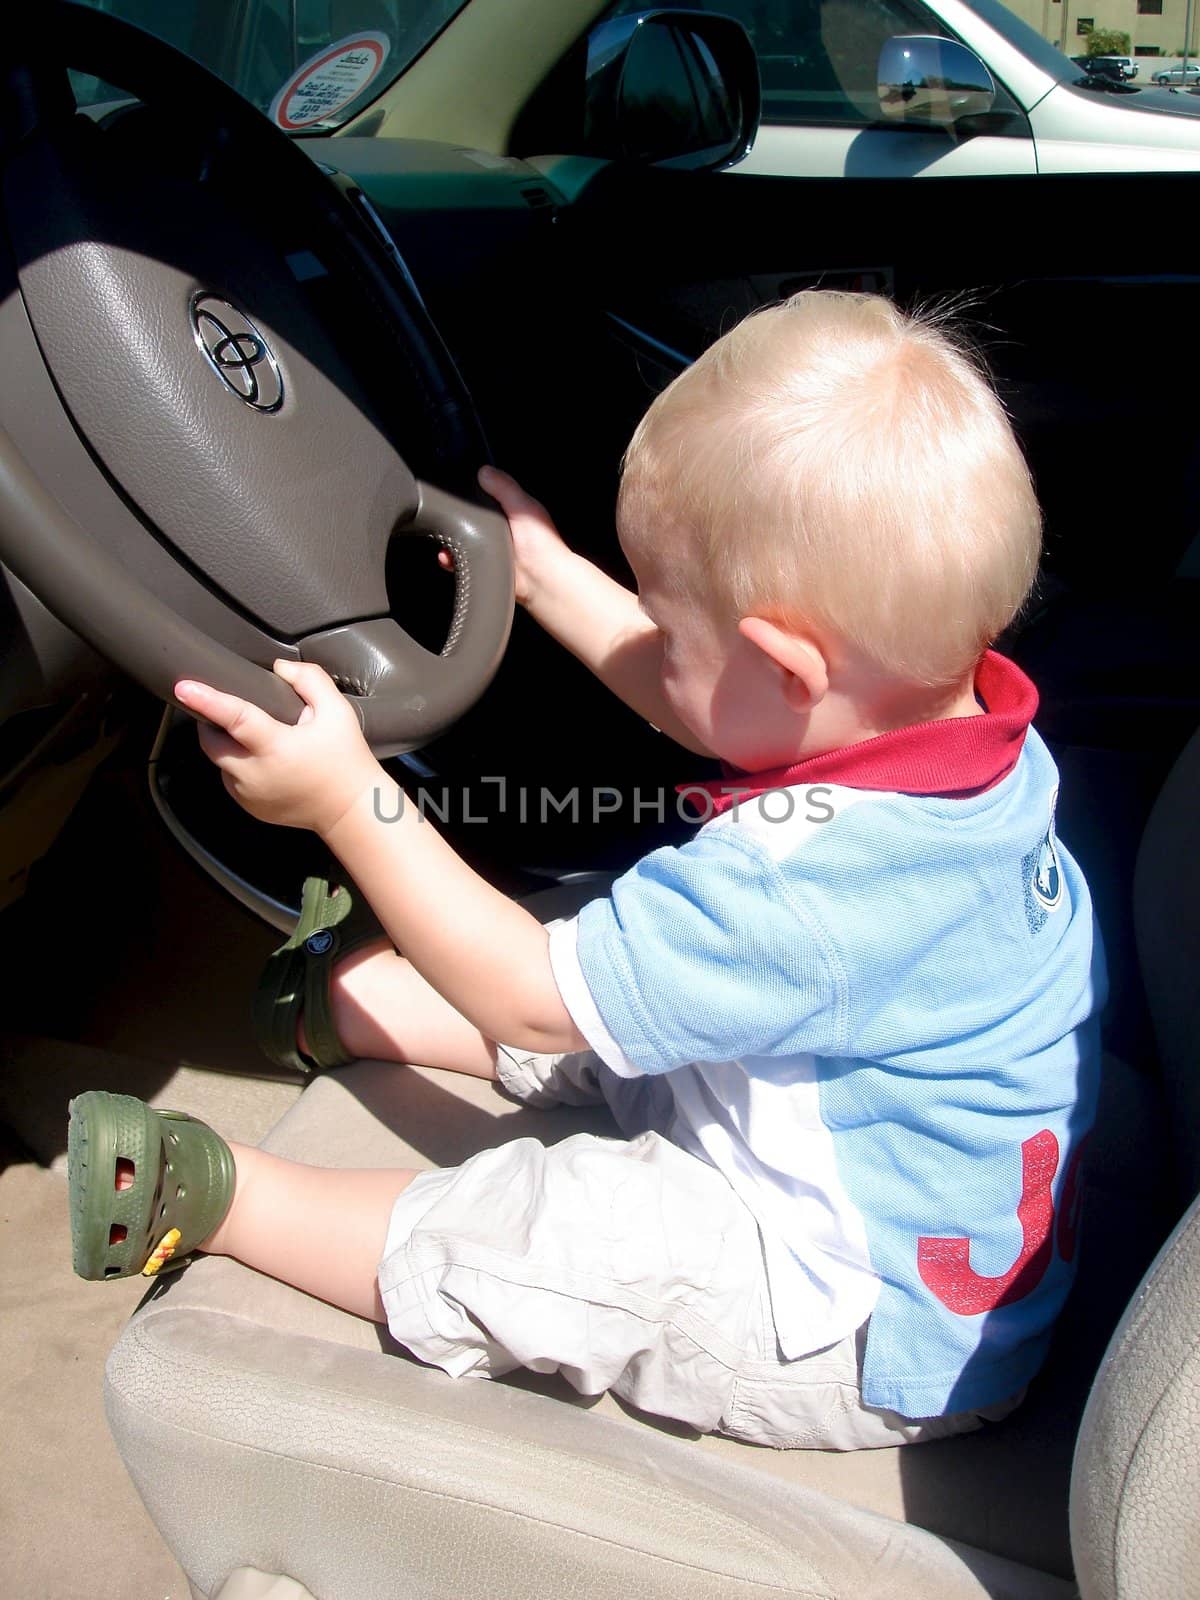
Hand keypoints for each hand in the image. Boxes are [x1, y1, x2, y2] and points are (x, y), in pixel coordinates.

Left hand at [174, 660, 381, 835]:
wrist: (351, 809)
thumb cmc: (346, 759)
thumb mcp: (337, 712)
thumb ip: (309, 681)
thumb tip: (278, 669)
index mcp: (276, 747)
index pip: (235, 718)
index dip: (207, 700)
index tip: (183, 687)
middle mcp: (255, 774)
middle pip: (211, 741)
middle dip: (212, 723)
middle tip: (235, 712)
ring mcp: (248, 794)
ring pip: (219, 760)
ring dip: (228, 745)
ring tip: (259, 740)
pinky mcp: (248, 806)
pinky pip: (230, 778)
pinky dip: (238, 765)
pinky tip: (265, 762)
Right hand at [448, 465, 567, 607]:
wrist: (540, 579)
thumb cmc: (541, 544)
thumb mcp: (523, 506)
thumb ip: (504, 488)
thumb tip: (485, 471)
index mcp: (511, 512)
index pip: (486, 497)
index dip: (473, 493)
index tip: (458, 491)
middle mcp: (500, 529)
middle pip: (471, 518)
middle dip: (457, 518)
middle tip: (448, 517)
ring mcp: (490, 548)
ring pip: (463, 539)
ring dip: (452, 540)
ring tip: (446, 538)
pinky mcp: (483, 565)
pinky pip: (462, 560)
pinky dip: (451, 559)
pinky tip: (447, 556)